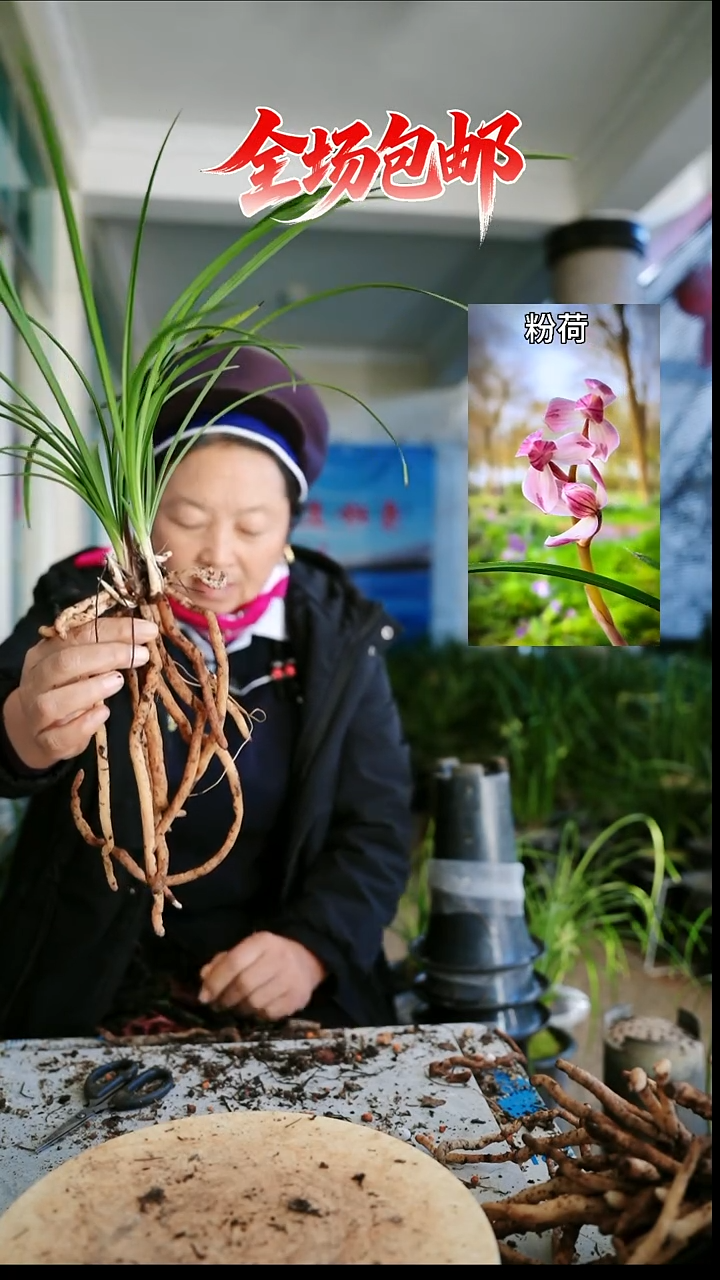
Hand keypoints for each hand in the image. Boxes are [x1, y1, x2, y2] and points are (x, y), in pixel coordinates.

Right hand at [2, 616, 157, 770]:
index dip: (115, 630)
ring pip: (54, 702)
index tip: (147, 630)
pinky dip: (83, 725)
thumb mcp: (77, 666)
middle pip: (64, 662)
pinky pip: (59, 736)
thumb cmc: (63, 692)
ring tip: (119, 681)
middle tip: (141, 655)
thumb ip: (100, 649)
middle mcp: (36, 681)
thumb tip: (142, 632)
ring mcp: (35, 714)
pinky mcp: (44, 742)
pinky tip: (104, 713)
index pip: (79, 634)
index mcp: (43, 653)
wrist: (32, 732)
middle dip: (107, 655)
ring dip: (90, 689)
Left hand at [198, 932, 327, 1020]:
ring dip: (239, 1009)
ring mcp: (291, 979)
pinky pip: (269, 1014)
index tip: (204, 996)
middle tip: (218, 1005)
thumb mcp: (247, 950)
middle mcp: (279, 958)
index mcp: (263, 942)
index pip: (234, 963)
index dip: (215, 982)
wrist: (307, 959)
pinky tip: (254, 1009)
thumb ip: (223, 962)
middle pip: (244, 985)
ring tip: (235, 1007)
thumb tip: (204, 977)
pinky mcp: (298, 998)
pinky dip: (256, 1015)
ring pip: (255, 1003)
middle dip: (225, 999)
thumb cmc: (269, 955)